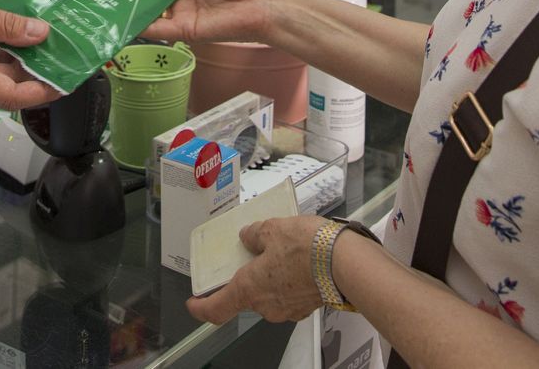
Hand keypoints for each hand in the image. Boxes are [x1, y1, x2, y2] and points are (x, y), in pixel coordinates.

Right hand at [0, 0, 62, 109]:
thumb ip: (4, 26)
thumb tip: (39, 34)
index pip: (13, 96)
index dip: (43, 90)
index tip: (66, 80)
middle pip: (6, 85)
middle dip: (32, 66)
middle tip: (59, 45)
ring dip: (13, 57)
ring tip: (37, 33)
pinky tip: (7, 33)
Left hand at [188, 215, 325, 324]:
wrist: (345, 263)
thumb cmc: (306, 248)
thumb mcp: (271, 229)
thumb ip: (254, 234)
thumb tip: (248, 237)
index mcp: (249, 289)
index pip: (217, 309)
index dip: (201, 308)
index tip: (194, 303)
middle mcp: (266, 305)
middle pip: (247, 295)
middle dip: (248, 275)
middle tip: (253, 252)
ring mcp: (288, 309)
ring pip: (270, 293)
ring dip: (270, 276)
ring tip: (282, 249)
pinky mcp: (306, 306)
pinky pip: (289, 293)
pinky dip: (288, 279)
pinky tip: (298, 259)